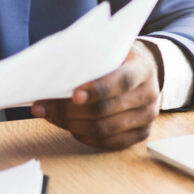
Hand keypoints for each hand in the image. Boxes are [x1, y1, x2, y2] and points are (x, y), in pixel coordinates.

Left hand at [30, 41, 160, 149]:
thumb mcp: (110, 50)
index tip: (74, 95)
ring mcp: (146, 117)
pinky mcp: (140, 133)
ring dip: (72, 124)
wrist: (144, 70)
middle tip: (44, 107)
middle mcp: (148, 94)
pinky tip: (68, 126)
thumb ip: (89, 59)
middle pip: (106, 110)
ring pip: (104, 129)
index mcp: (142, 69)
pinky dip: (84, 136)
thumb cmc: (119, 59)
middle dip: (70, 111)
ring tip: (51, 116)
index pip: (121, 82)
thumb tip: (53, 73)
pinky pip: (108, 143)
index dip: (97, 90)